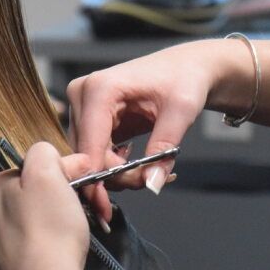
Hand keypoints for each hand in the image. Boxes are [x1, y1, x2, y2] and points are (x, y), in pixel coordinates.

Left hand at [0, 143, 95, 269]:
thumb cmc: (51, 227)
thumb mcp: (48, 175)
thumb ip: (44, 153)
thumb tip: (56, 158)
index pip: (33, 166)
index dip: (62, 170)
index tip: (84, 183)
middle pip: (27, 193)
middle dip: (52, 196)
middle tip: (78, 208)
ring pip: (24, 221)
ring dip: (44, 221)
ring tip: (67, 233)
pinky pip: (23, 248)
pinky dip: (37, 246)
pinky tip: (51, 254)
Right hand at [66, 40, 224, 219]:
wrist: (186, 68)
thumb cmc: (184, 79)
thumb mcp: (181, 112)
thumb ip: (164, 149)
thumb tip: (152, 184)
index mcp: (99, 89)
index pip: (89, 146)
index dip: (102, 177)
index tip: (116, 201)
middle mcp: (82, 95)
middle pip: (86, 155)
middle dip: (115, 177)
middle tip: (149, 180)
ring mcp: (82, 107)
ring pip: (88, 158)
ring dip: (115, 174)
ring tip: (149, 171)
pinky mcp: (89, 119)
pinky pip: (93, 153)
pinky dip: (114, 166)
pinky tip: (139, 164)